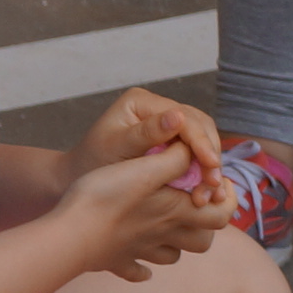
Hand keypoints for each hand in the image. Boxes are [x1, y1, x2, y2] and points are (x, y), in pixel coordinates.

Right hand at [61, 139, 232, 281]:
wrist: (70, 234)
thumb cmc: (105, 198)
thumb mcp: (144, 168)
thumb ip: (175, 159)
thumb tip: (193, 150)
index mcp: (175, 212)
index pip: (222, 214)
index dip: (226, 199)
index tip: (213, 182)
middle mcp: (164, 236)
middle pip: (202, 241)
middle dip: (204, 224)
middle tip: (191, 204)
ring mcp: (140, 252)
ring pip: (173, 257)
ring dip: (176, 245)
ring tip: (165, 226)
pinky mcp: (117, 262)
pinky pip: (136, 271)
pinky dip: (141, 267)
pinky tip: (136, 257)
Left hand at [71, 86, 221, 179]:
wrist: (79, 176)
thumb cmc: (92, 162)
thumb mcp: (117, 148)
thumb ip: (147, 134)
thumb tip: (177, 116)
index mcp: (141, 101)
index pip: (183, 117)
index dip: (200, 141)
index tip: (210, 166)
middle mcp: (156, 106)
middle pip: (199, 125)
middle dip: (210, 155)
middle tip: (214, 184)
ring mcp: (166, 122)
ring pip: (203, 138)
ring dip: (211, 164)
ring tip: (211, 191)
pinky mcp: (171, 139)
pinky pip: (196, 150)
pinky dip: (204, 169)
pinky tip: (206, 188)